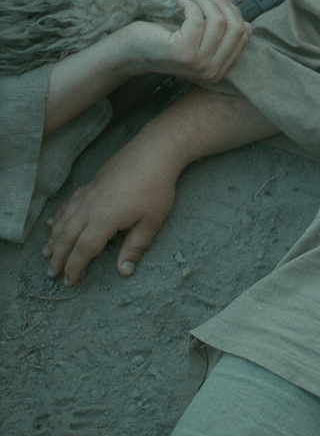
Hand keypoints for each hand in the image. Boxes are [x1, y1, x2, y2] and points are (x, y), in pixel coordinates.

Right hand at [43, 135, 182, 283]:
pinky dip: (58, 216)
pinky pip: (68, 204)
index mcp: (103, 220)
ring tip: (46, 252)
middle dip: (58, 257)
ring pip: (63, 221)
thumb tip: (124, 272)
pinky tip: (53, 222)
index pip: (83, 251)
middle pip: (66, 238)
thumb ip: (135, 247)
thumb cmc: (156, 188)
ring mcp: (87, 195)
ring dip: (53, 239)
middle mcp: (89, 208)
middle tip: (51, 273)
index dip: (75, 267)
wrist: (153, 153)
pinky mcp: (90, 185)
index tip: (70, 281)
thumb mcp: (151, 222)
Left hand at [121, 0, 251, 83]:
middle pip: (235, 27)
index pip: (242, 35)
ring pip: (218, 21)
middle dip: (221, 4)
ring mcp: (199, 63)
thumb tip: (231, 2)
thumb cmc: (162, 41)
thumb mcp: (196, 36)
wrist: (131, 52)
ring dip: (204, 1)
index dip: (235, 12)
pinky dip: (190, 3)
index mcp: (219, 69)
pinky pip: (198, 18)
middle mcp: (213, 70)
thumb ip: (216, 28)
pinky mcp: (184, 52)